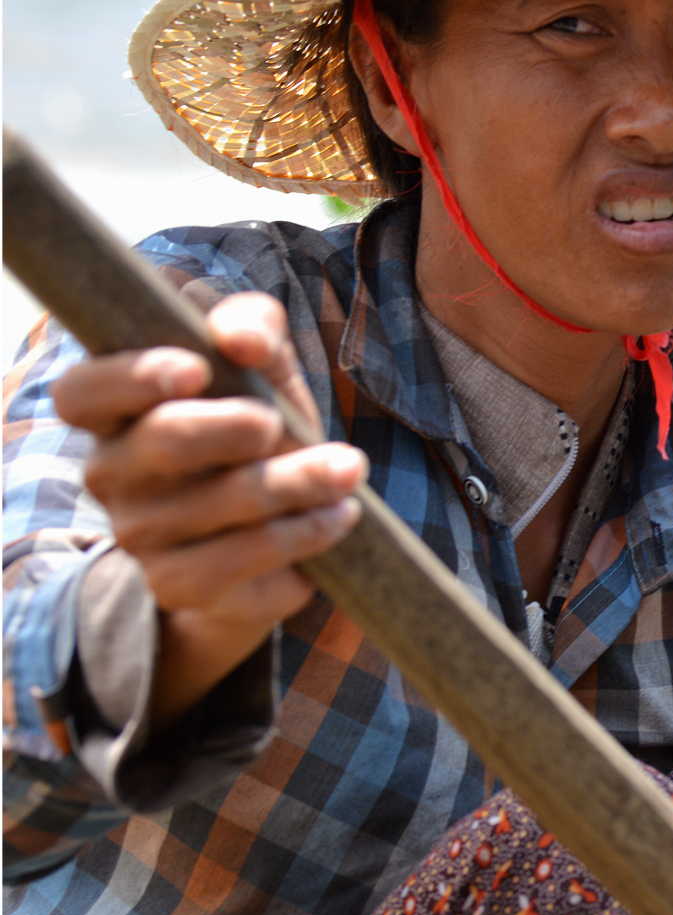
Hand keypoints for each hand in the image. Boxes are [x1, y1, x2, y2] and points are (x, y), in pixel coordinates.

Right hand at [53, 292, 364, 728]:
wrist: (275, 526)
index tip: (196, 369)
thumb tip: (244, 340)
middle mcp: (112, 473)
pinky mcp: (180, 586)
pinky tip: (338, 515)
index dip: (131, 376)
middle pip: (164, 440)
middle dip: (234, 426)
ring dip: (294, 482)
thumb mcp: (261, 367)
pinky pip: (240, 561)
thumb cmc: (257, 422)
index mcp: (114, 410)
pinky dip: (299, 534)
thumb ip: (253, 328)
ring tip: (347, 468)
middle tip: (280, 422)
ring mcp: (140, 535)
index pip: (83, 390)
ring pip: (217, 504)